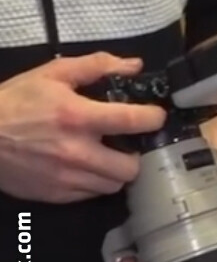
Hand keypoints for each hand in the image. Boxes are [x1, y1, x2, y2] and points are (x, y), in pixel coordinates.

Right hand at [0, 55, 165, 202]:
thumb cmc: (15, 100)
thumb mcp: (53, 73)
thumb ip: (98, 66)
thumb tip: (135, 66)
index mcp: (77, 117)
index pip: (133, 122)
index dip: (153, 118)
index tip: (155, 115)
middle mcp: (75, 152)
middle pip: (131, 167)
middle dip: (136, 154)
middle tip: (129, 142)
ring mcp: (65, 178)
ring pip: (113, 185)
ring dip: (117, 170)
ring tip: (109, 154)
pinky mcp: (54, 195)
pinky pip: (91, 195)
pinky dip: (96, 182)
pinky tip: (88, 166)